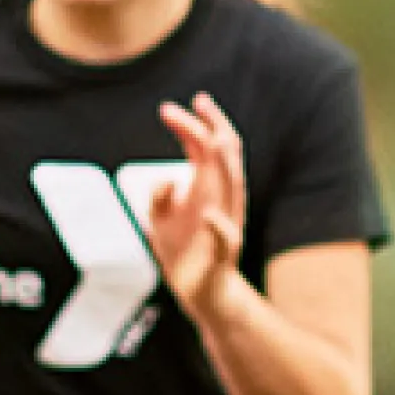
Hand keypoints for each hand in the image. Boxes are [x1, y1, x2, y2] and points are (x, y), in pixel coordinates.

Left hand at [151, 94, 248, 314]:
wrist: (202, 292)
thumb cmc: (183, 251)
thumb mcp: (162, 218)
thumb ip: (160, 196)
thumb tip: (164, 180)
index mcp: (209, 189)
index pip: (209, 147)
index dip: (195, 124)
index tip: (174, 107)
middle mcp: (222, 200)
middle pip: (226, 157)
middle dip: (214, 128)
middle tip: (199, 102)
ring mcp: (225, 224)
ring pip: (234, 189)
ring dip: (226, 165)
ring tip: (216, 141)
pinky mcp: (222, 253)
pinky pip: (226, 238)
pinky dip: (219, 227)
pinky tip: (209, 217)